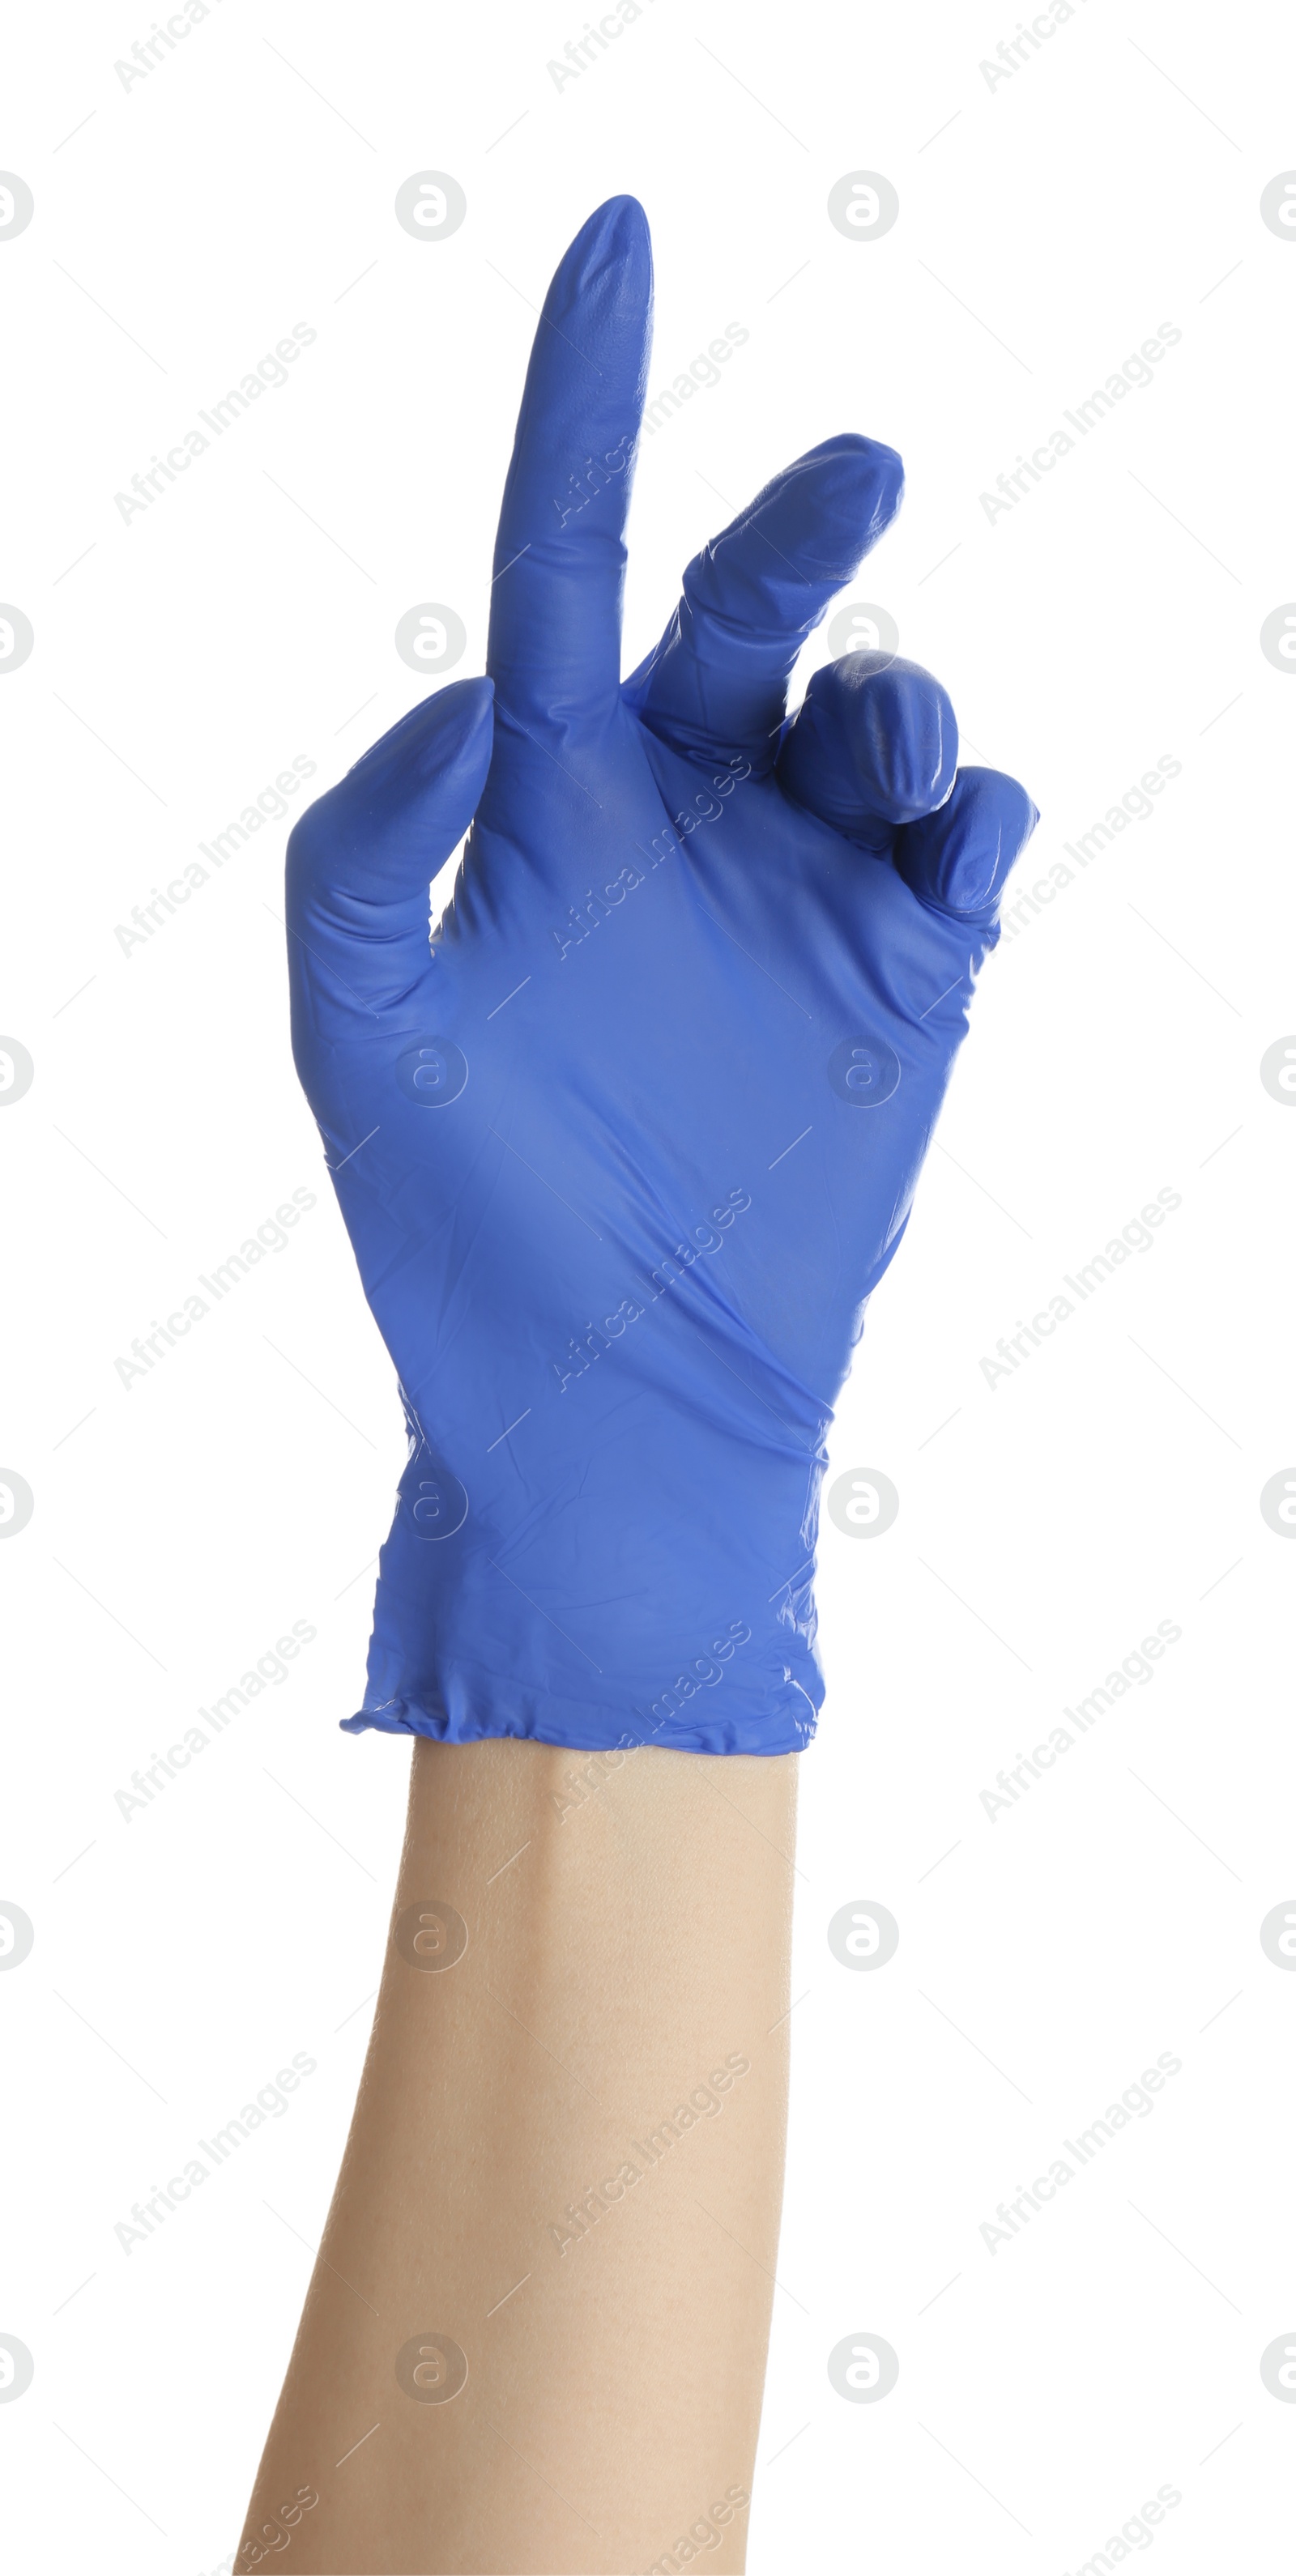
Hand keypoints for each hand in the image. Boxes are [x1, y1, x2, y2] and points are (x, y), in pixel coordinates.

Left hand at [286, 195, 1036, 1754]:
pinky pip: (967, 840)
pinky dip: (980, 806)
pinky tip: (957, 835)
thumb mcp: (355, 1040)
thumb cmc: (461, 1236)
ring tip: (886, 751)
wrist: (624, 1407)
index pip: (562, 563)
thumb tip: (458, 697)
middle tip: (860, 473)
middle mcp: (677, 823)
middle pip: (749, 611)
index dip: (584, 406)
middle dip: (802, 522)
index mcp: (543, 807)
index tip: (615, 242)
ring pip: (876, 709)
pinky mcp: (909, 977)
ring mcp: (801, 895)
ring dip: (897, 687)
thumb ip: (363, 853)